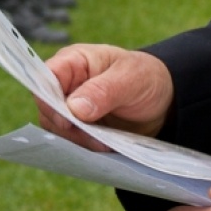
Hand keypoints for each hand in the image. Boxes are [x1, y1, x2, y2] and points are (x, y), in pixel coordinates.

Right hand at [38, 45, 171, 147]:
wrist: (163, 100)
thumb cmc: (145, 77)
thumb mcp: (130, 78)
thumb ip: (103, 90)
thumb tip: (74, 108)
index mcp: (73, 62)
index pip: (47, 76)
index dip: (49, 98)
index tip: (67, 120)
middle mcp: (66, 84)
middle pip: (47, 107)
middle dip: (67, 126)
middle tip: (94, 139)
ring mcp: (70, 108)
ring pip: (56, 127)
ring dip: (77, 140)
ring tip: (104, 145)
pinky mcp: (79, 128)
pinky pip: (70, 140)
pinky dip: (84, 147)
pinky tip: (103, 149)